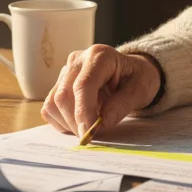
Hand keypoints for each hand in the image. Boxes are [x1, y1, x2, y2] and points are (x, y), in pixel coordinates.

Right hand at [41, 45, 161, 137]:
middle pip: (63, 96)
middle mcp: (77, 60)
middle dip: (76, 122)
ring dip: (68, 123)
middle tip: (92, 135)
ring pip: (53, 103)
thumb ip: (123, 105)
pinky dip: (62, 121)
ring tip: (90, 124)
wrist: (131, 72)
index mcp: (100, 56)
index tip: (90, 132)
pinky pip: (50, 108)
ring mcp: (65, 71)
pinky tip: (80, 121)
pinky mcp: (58, 84)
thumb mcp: (141, 90)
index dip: (84, 112)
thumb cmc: (137, 79)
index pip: (83, 85)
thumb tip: (102, 123)